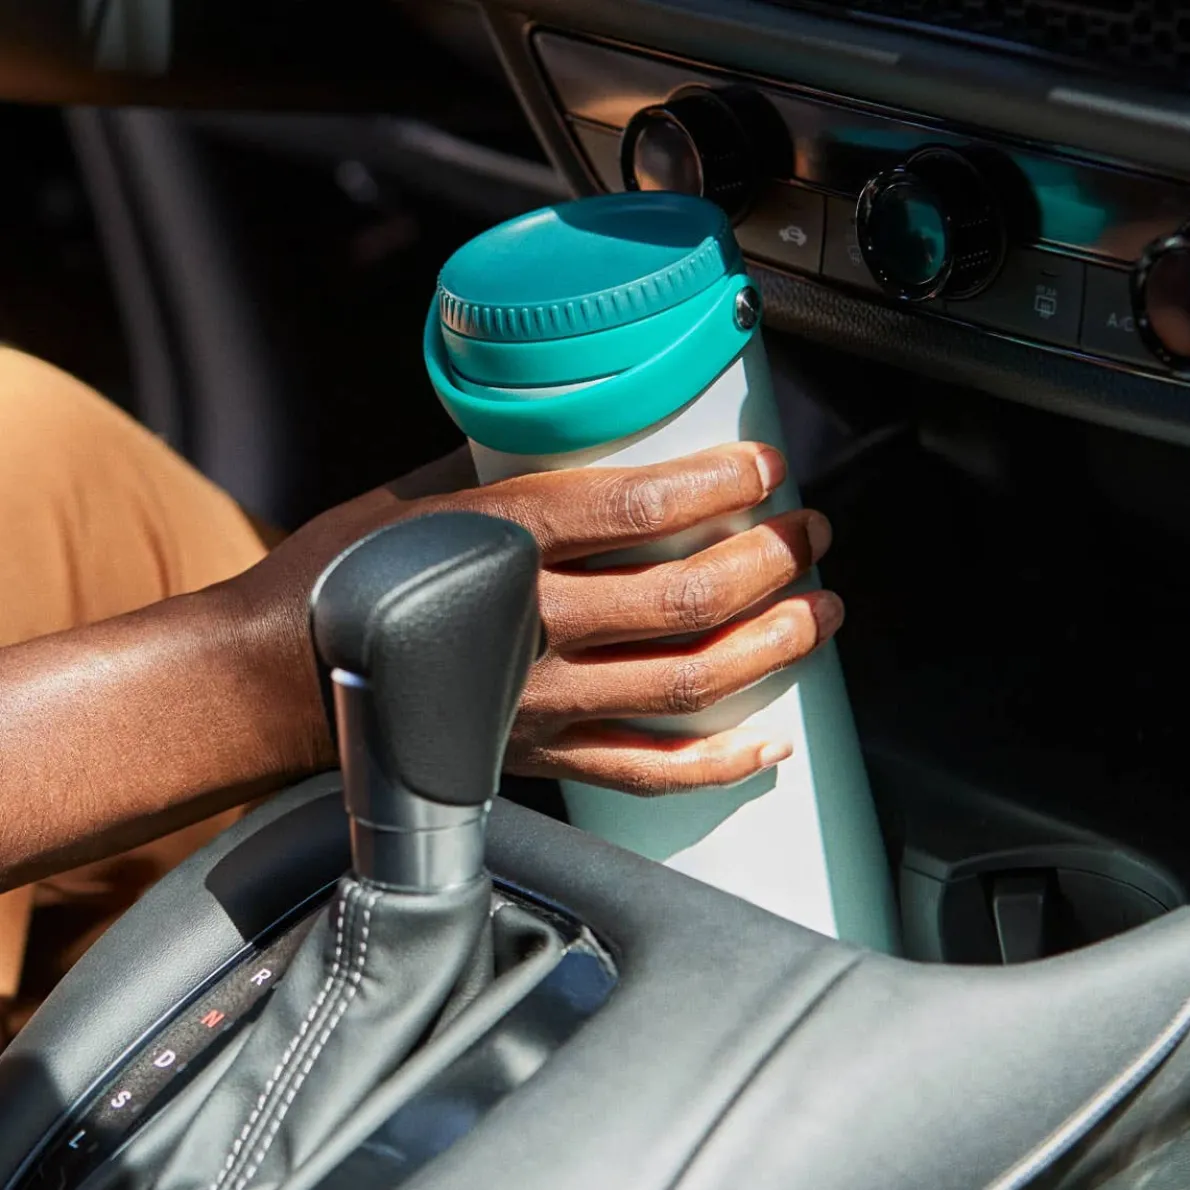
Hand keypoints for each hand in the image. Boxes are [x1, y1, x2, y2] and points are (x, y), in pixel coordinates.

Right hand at [235, 443, 841, 795]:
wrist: (278, 678)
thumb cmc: (337, 574)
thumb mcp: (412, 491)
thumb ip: (503, 464)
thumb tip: (578, 426)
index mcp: (496, 542)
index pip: (632, 509)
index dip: (717, 486)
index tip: (767, 468)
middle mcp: (526, 625)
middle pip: (682, 601)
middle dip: (770, 564)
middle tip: (811, 536)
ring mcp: (536, 700)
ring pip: (683, 684)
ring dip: (772, 647)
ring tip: (819, 614)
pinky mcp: (536, 754)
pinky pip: (644, 772)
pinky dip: (719, 765)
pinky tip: (773, 741)